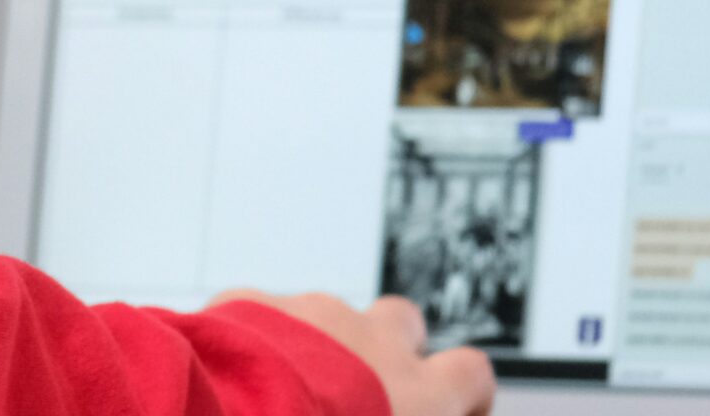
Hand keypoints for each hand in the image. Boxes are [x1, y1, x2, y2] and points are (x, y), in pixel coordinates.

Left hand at [211, 290, 495, 415]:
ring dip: (316, 347)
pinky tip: (237, 380)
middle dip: (387, 349)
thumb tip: (386, 412)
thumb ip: (400, 415)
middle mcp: (371, 340)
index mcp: (417, 394)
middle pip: (402, 323)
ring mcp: (310, 313)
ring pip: (326, 317)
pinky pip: (262, 314)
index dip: (462, 392)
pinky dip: (257, 340)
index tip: (447, 411)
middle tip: (360, 393)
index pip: (472, 373)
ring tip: (285, 396)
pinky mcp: (251, 304)